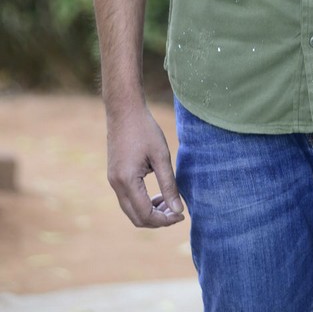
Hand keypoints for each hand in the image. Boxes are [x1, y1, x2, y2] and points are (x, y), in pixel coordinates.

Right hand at [105, 103, 184, 227]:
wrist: (124, 110)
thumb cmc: (145, 129)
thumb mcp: (161, 156)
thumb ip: (169, 185)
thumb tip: (179, 210)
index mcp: (127, 181)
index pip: (145, 215)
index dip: (164, 220)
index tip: (182, 215)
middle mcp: (116, 185)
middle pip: (136, 218)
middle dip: (158, 220)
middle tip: (177, 211)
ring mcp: (113, 181)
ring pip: (131, 210)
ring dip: (150, 212)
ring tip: (169, 201)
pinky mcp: (114, 176)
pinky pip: (127, 199)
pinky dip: (142, 202)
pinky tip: (158, 193)